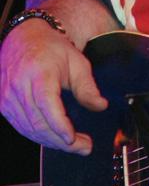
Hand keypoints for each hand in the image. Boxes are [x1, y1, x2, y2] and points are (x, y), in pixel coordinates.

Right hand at [0, 20, 107, 154]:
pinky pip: (21, 127)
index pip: (47, 105)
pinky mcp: (3, 104)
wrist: (24, 37)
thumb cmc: (52, 49)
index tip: (74, 138)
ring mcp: (8, 96)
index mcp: (39, 72)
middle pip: (38, 122)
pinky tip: (55, 138)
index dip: (60, 125)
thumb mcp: (77, 62)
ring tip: (74, 145)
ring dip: (52, 142)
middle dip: (62, 141)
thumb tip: (101, 106)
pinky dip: (39, 136)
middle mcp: (19, 86)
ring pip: (29, 129)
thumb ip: (88, 87)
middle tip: (84, 147)